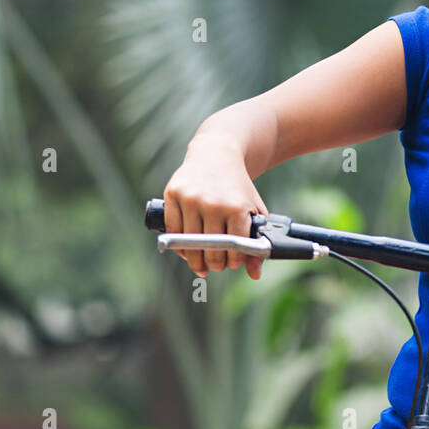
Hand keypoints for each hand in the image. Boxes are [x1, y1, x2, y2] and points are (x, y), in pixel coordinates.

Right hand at [162, 133, 268, 279]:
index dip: (234, 261)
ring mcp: (191, 199)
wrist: (217, 154)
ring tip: (201, 265)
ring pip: (189, 243)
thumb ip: (257, 240)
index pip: (235, 247)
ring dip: (195, 260)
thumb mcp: (254, 209)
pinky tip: (185, 252)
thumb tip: (255, 274)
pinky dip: (178, 245)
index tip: (233, 263)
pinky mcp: (172, 195)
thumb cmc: (237, 187)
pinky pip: (172, 230)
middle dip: (215, 263)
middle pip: (211, 249)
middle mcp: (213, 203)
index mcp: (237, 207)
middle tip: (216, 266)